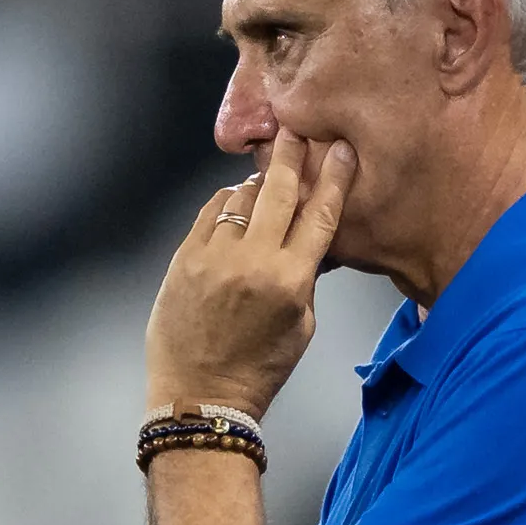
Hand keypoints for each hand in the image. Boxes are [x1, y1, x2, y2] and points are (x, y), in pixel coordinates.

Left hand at [145, 137, 354, 415]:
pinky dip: (225, 204)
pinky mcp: (184, 259)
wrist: (200, 395)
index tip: (341, 151)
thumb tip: (311, 236)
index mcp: (290, 281)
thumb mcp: (302, 326)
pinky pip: (210, 213)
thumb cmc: (258, 368)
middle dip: (291, 155)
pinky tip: (234, 205)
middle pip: (278, 190)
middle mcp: (252, 262)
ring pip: (241, 196)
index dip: (333, 178)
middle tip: (297, 130)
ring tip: (266, 180)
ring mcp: (213, 257)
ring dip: (257, 184)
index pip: (320, 215)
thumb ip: (308, 276)